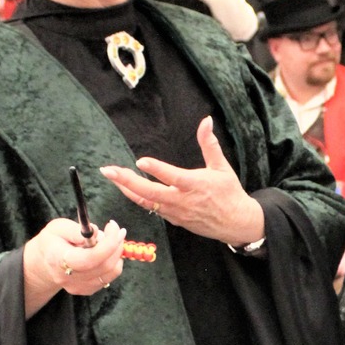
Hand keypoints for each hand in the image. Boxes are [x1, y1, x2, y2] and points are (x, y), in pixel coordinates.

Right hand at [22, 217, 124, 318]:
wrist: (45, 262)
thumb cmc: (52, 241)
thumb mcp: (57, 227)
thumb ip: (74, 229)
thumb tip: (95, 233)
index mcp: (58, 259)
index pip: (89, 259)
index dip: (107, 244)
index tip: (113, 226)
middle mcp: (68, 277)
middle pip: (104, 265)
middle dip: (115, 244)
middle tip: (117, 230)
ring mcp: (79, 286)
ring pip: (111, 271)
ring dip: (116, 252)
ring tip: (108, 239)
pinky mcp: (88, 290)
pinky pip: (110, 276)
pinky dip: (114, 261)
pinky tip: (105, 252)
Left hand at [102, 116, 265, 246]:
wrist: (236, 224)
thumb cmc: (229, 193)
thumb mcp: (222, 167)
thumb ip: (210, 144)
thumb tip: (207, 120)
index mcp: (197, 185)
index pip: (173, 177)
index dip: (157, 170)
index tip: (140, 161)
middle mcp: (183, 201)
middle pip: (150, 193)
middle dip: (127, 181)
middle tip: (108, 170)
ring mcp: (176, 212)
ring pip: (146, 202)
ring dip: (127, 189)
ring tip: (111, 176)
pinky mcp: (174, 220)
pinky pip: (151, 208)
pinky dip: (137, 198)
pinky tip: (126, 188)